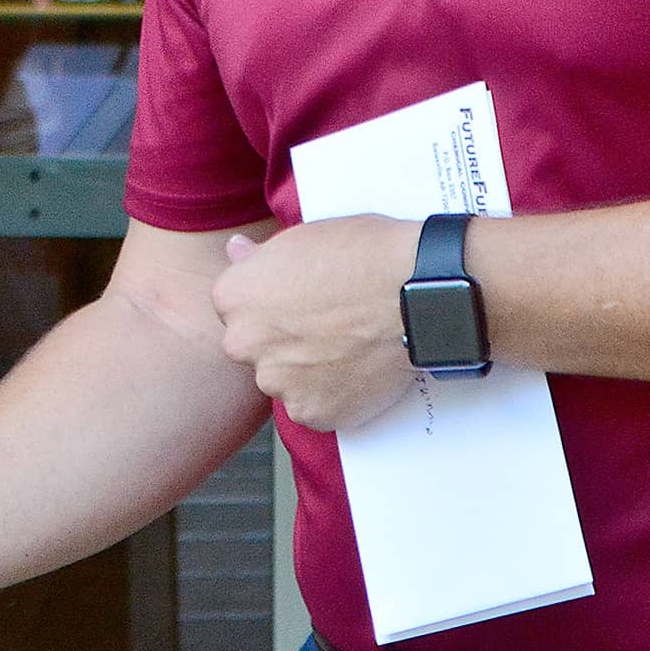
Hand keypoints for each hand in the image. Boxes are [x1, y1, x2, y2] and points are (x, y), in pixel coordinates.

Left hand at [212, 215, 419, 430]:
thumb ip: (261, 257)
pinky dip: (333, 396)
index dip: (270, 305)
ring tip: (347, 348)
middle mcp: (243, 343)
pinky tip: (357, 371)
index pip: (236, 308)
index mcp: (233, 296)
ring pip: (284, 381)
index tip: (299, 301)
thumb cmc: (364, 254)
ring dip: (306, 372)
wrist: (415, 292)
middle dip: (282, 341)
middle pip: (255, 347)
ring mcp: (278, 382)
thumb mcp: (303, 237)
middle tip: (326, 327)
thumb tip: (235, 252)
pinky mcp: (313, 413)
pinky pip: (316, 408)